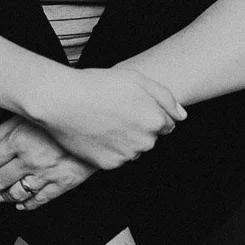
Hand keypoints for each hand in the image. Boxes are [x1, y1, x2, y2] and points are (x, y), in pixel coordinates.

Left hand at [0, 116, 94, 209]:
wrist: (96, 123)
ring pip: (17, 193)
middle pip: (0, 179)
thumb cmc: (60, 115)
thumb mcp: (28, 114)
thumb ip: (2, 130)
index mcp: (18, 140)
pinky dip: (27, 205)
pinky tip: (21, 205)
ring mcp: (46, 174)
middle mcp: (30, 160)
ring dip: (5, 196)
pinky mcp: (63, 183)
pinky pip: (40, 199)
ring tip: (1, 196)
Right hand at [32, 64, 185, 170]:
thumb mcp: (137, 80)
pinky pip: (116, 159)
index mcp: (156, 120)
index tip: (131, 106)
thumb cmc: (99, 85)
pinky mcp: (108, 164)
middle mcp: (146, 142)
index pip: (166, 124)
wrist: (62, 100)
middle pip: (150, 139)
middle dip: (139, 128)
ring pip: (133, 150)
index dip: (149, 113)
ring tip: (103, 121)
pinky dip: (109, 149)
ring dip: (124, 140)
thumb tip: (182, 117)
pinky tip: (96, 133)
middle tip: (115, 111)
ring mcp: (127, 155)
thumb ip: (166, 98)